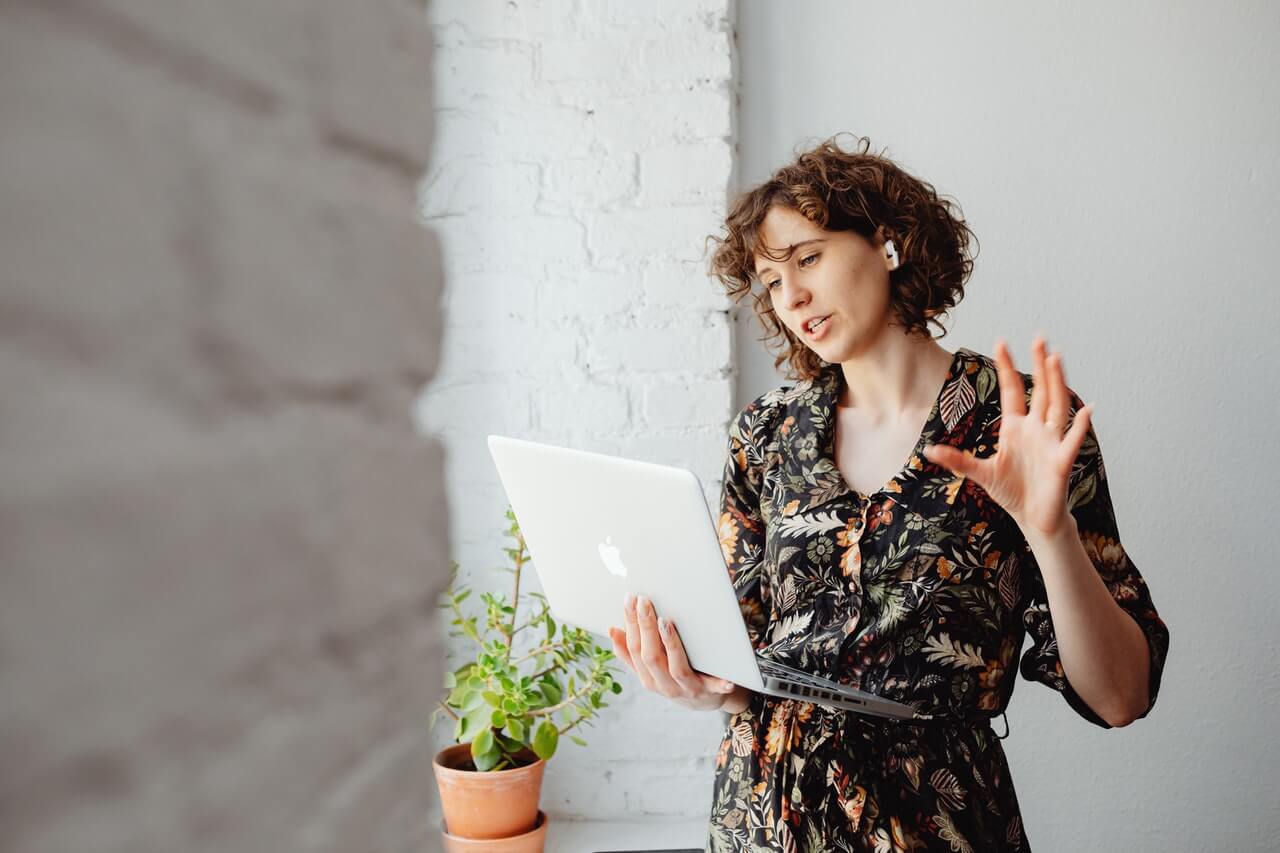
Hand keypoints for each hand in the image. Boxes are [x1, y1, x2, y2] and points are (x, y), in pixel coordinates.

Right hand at [608, 593, 737, 711]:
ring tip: (666, 622)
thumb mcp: (651, 667)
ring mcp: (687, 690)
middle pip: (650, 657)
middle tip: (644, 601)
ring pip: (675, 668)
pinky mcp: (709, 692)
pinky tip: (725, 676)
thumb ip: (632, 653)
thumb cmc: (676, 676)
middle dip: (645, 627)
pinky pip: (714, 687)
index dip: (630, 624)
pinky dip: (719, 683)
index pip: (633, 649)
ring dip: (670, 644)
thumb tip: (612, 629)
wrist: (706, 701)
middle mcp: (664, 685)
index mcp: (647, 678)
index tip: (629, 600)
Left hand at [922, 335, 1091, 539]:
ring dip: (1057, 382)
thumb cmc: (1011, 491)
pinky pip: (1072, 440)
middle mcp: (1036, 429)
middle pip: (1040, 390)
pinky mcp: (1061, 461)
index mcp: (1015, 428)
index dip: (1006, 368)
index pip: (1012, 391)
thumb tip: (930, 450)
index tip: (1001, 342)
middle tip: (1039, 338)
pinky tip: (1087, 410)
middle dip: (1039, 364)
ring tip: (1057, 358)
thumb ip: (957, 460)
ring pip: (1057, 406)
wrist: (1033, 517)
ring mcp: (1051, 442)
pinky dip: (1080, 426)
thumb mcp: (979, 473)